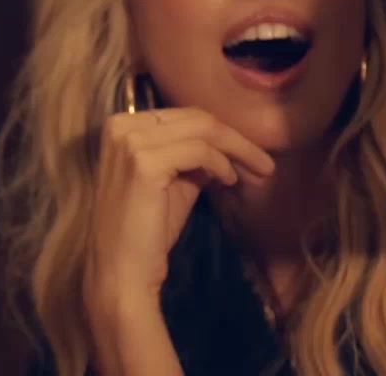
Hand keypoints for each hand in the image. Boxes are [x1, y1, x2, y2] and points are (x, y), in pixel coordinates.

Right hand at [83, 107, 274, 314]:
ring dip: (237, 150)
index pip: (182, 115)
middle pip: (194, 117)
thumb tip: (224, 146)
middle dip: (236, 139)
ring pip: (202, 130)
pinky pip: (199, 151)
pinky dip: (222, 164)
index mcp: (121, 125)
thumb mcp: (171, 183)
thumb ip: (190, 159)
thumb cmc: (145, 231)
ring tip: (256, 173)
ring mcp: (130, 143)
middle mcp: (121, 126)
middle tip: (265, 164)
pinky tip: (230, 180)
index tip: (248, 154)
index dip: (221, 133)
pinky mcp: (144, 163)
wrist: (122, 270)